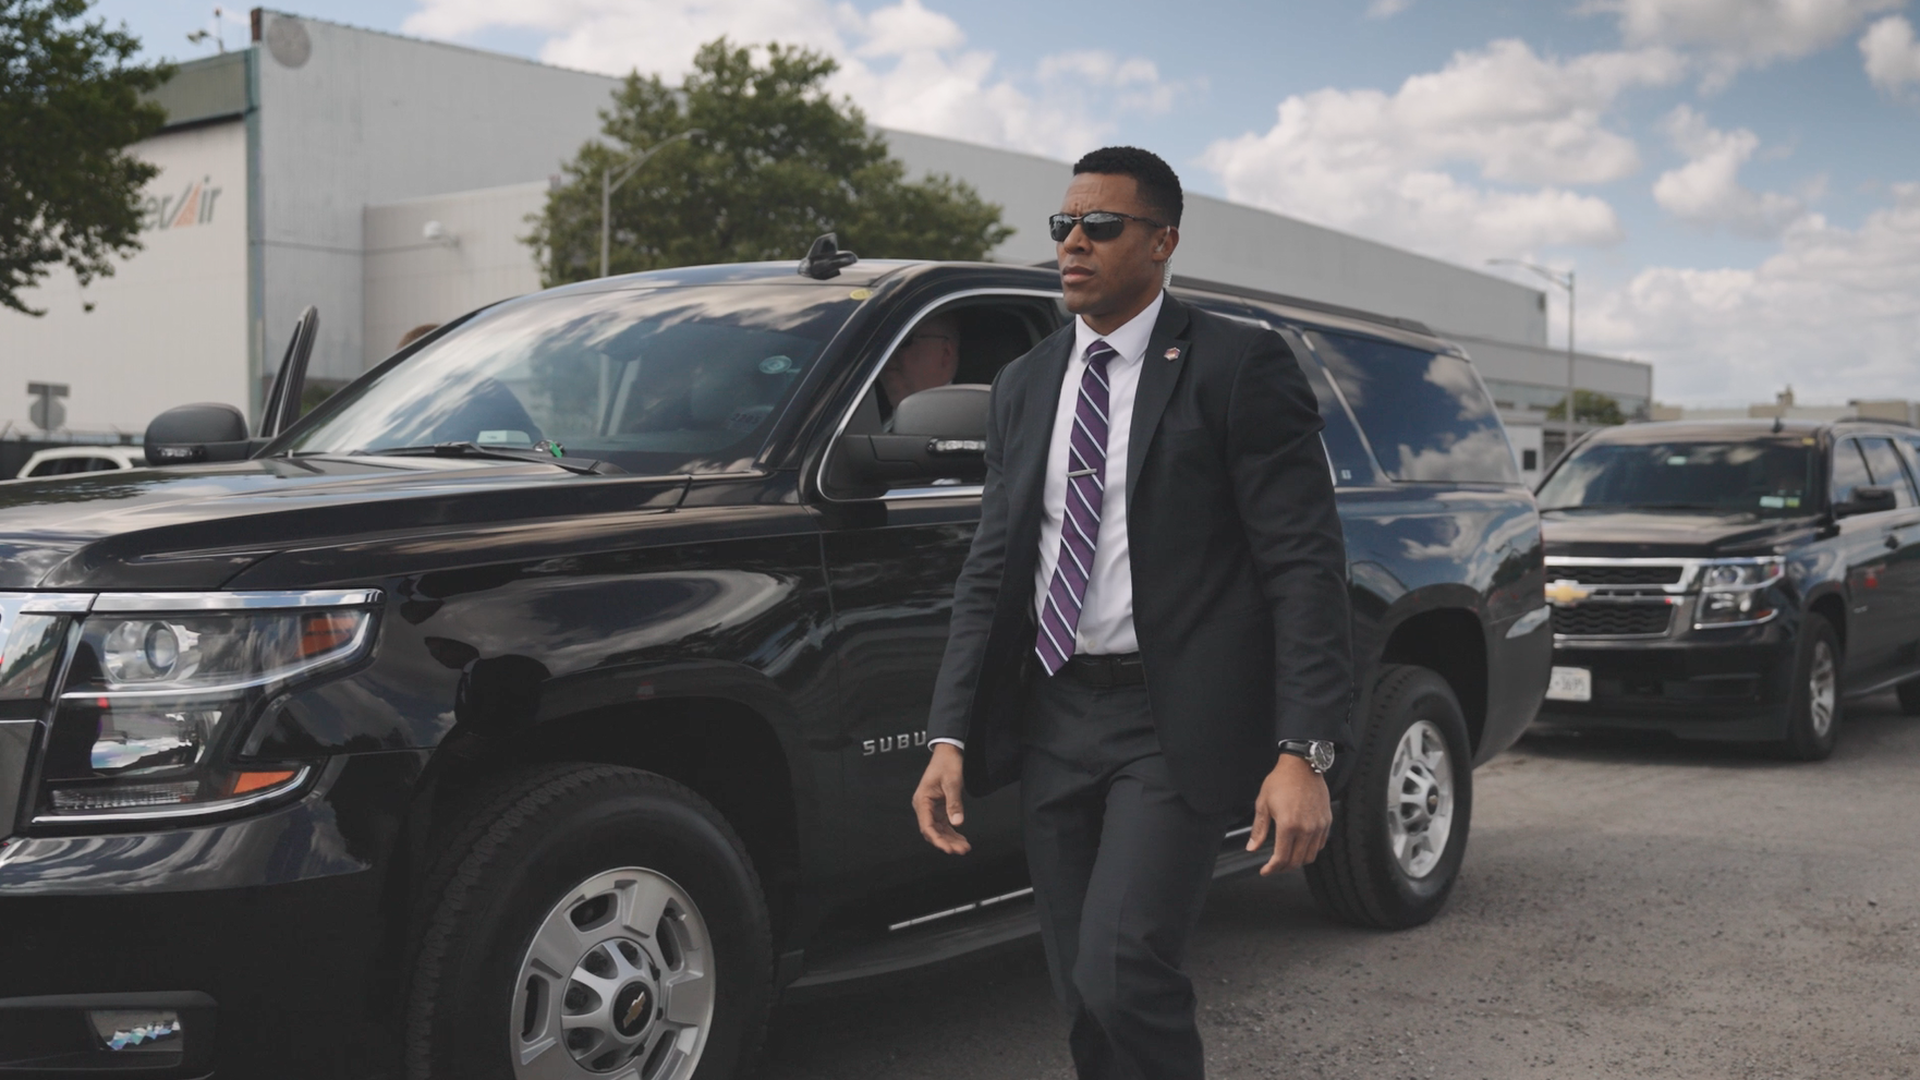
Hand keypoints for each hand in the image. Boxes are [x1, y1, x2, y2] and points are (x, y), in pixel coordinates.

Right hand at [912, 743, 970, 854]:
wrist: (948, 751)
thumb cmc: (947, 763)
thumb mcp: (952, 783)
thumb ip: (954, 804)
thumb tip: (958, 823)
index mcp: (922, 801)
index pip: (927, 827)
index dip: (938, 840)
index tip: (949, 849)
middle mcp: (923, 806)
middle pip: (933, 831)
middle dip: (947, 843)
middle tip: (961, 850)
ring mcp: (931, 808)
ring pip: (939, 830)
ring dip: (951, 840)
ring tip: (964, 848)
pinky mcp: (938, 807)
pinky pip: (944, 824)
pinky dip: (953, 832)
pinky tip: (962, 840)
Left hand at [1246, 753, 1330, 874]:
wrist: (1302, 766)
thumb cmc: (1281, 781)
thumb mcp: (1263, 804)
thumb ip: (1259, 829)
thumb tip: (1252, 848)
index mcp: (1288, 825)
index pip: (1281, 858)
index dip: (1272, 868)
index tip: (1265, 871)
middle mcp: (1306, 828)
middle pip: (1296, 861)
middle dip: (1283, 868)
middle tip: (1274, 866)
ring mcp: (1319, 826)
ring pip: (1310, 856)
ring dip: (1297, 861)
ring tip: (1287, 858)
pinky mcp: (1326, 821)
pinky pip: (1320, 844)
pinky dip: (1310, 850)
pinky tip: (1300, 847)